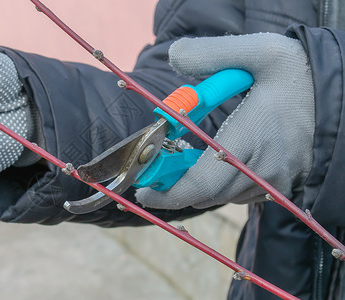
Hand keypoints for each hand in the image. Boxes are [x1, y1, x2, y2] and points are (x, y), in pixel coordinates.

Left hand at [136, 33, 314, 208]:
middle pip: (207, 194)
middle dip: (175, 187)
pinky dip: (219, 185)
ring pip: (222, 196)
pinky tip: (213, 163)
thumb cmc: (293, 72)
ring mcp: (274, 181)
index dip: (169, 193)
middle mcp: (264, 169)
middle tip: (156, 171)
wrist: (333, 92)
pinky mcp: (280, 185)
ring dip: (197, 185)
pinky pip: (240, 195)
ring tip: (183, 161)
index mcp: (252, 138)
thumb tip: (173, 56)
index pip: (202, 182)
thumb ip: (211, 53)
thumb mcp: (257, 50)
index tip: (143, 193)